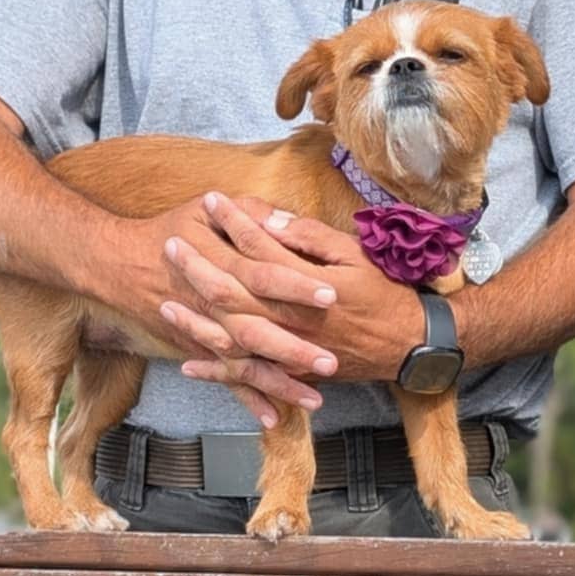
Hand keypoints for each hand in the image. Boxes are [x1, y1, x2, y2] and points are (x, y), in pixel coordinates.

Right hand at [109, 193, 340, 425]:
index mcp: (220, 265)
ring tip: (315, 400)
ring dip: (278, 383)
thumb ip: (247, 212)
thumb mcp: (204, 210)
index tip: (331, 295)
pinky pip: (226, 378)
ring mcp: (206, 332)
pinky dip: (247, 399)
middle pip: (257, 329)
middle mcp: (213, 305)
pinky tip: (273, 419)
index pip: (264, 275)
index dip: (296, 285)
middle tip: (330, 362)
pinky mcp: (201, 350)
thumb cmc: (168, 230)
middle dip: (293, 349)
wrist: (119, 264)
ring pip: (245, 362)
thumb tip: (285, 220)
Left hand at [168, 198, 422, 397]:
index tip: (210, 200)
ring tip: (165, 303)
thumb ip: (309, 237)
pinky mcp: (292, 371)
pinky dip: (217, 371)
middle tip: (169, 245)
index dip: (232, 222)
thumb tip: (270, 219)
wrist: (409, 343)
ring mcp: (290, 349)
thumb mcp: (354, 254)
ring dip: (196, 319)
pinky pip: (248, 375)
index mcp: (306, 283)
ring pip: (231, 335)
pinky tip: (188, 364)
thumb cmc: (384, 292)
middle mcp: (292, 317)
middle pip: (233, 291)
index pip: (258, 247)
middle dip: (198, 267)